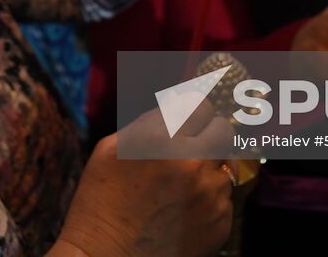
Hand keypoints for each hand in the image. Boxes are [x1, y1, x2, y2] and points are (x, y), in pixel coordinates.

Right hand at [55, 108, 234, 256]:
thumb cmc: (101, 202)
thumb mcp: (111, 148)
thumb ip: (149, 122)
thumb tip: (177, 108)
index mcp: (163, 137)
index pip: (201, 105)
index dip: (193, 113)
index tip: (188, 121)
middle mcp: (193, 162)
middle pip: (224, 131)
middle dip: (209, 136)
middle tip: (192, 149)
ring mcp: (211, 195)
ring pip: (226, 167)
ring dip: (209, 171)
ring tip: (181, 189)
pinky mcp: (221, 224)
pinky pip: (225, 200)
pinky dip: (210, 202)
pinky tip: (183, 212)